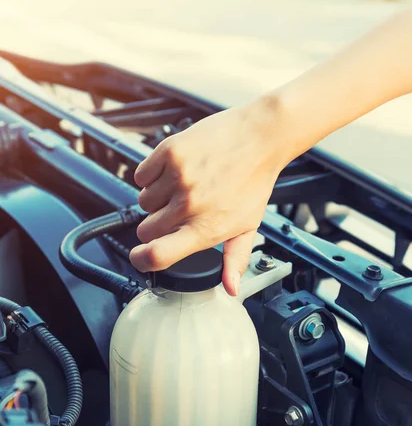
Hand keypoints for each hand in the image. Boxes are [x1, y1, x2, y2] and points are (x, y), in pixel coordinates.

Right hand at [130, 96, 290, 295]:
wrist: (260, 137)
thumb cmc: (255, 181)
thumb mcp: (248, 225)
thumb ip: (235, 259)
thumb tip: (231, 288)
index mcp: (205, 229)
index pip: (157, 255)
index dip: (142, 261)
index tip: (141, 258)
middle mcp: (189, 206)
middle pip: (146, 230)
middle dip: (156, 226)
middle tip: (177, 212)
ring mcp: (177, 178)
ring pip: (143, 201)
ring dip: (156, 198)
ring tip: (181, 188)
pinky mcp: (170, 152)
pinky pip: (141, 174)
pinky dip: (152, 175)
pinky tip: (173, 172)